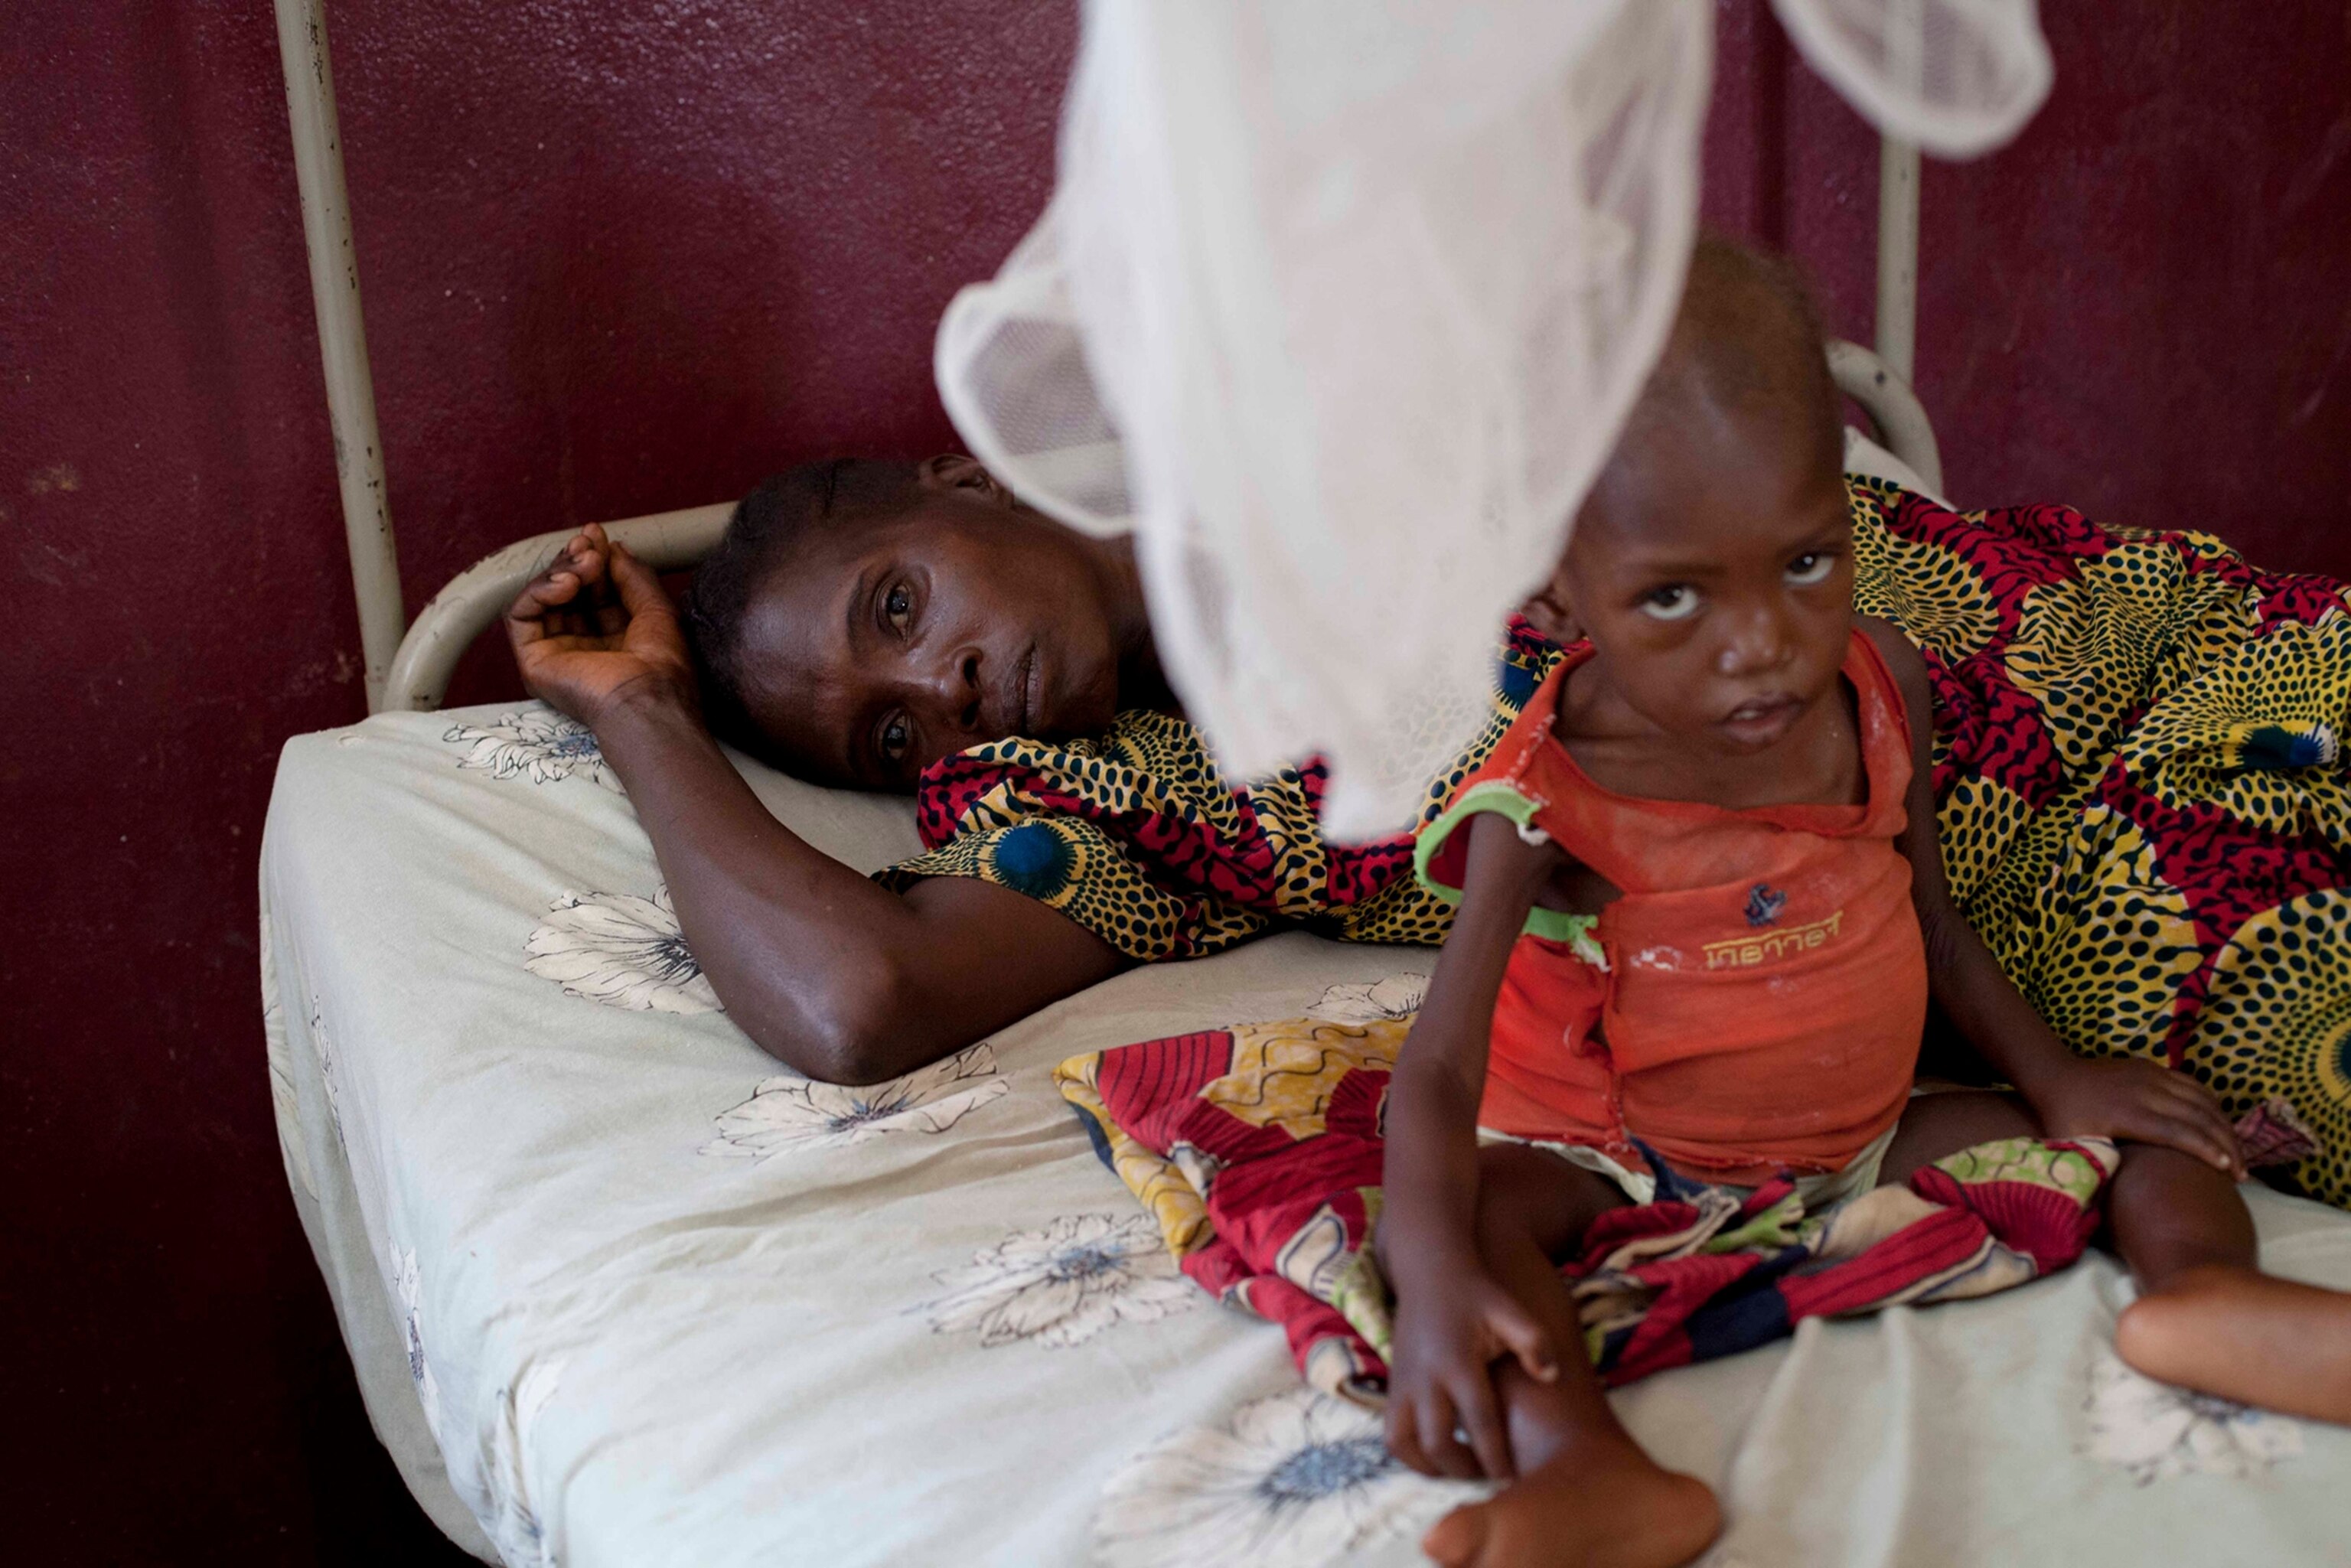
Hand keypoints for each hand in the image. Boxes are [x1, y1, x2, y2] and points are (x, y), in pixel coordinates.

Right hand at [504, 523, 696, 727]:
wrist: (649, 699)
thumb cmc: (662, 664)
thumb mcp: (655, 607)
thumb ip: (631, 575)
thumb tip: (611, 547)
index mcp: (614, 638)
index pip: (593, 589)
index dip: (592, 558)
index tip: (596, 534)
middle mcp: (583, 645)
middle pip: (565, 590)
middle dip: (575, 560)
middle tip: (589, 546)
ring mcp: (557, 653)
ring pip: (542, 598)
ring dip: (561, 571)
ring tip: (587, 566)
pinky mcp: (534, 661)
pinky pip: (521, 614)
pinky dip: (540, 590)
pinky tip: (567, 585)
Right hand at [1384, 1265, 1559, 1480]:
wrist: (1429, 1269)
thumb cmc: (1476, 1294)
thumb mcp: (1510, 1311)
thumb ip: (1534, 1343)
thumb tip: (1552, 1377)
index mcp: (1459, 1362)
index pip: (1479, 1422)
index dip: (1496, 1457)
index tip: (1513, 1478)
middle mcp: (1425, 1377)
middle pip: (1438, 1443)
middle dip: (1464, 1470)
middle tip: (1488, 1477)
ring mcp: (1402, 1382)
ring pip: (1404, 1445)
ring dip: (1429, 1467)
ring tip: (1457, 1470)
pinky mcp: (1392, 1384)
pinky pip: (1391, 1434)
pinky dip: (1409, 1454)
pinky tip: (1434, 1455)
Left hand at [2027, 1057, 2243, 1177]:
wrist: (2054, 1075)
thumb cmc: (2062, 1118)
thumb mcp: (2072, 1145)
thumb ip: (2096, 1166)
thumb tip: (2114, 1197)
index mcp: (2127, 1113)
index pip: (2178, 1132)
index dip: (2207, 1150)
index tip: (2230, 1171)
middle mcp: (2145, 1091)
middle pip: (2198, 1117)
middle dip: (2227, 1146)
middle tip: (2243, 1175)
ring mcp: (2151, 1076)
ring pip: (2202, 1100)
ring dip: (2226, 1127)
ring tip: (2239, 1157)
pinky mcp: (2154, 1068)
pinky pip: (2194, 1085)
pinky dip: (2214, 1106)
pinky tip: (2223, 1127)